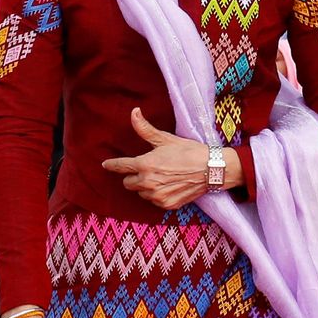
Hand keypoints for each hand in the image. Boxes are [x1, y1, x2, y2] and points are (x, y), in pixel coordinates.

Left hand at [101, 107, 218, 209]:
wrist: (211, 169)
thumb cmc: (189, 151)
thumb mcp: (165, 139)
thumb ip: (145, 129)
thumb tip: (133, 112)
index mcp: (145, 165)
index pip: (120, 166)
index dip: (112, 165)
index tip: (106, 164)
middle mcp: (148, 183)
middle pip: (128, 183)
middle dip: (134, 176)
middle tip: (148, 168)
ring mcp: (157, 196)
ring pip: (141, 193)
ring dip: (146, 186)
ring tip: (162, 176)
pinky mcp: (167, 205)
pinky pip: (154, 201)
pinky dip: (158, 194)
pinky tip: (169, 185)